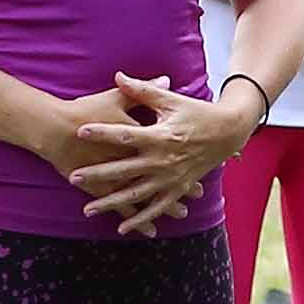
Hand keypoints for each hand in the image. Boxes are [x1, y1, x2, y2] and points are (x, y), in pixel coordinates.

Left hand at [60, 73, 252, 229]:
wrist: (229, 132)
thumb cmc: (197, 113)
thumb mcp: (171, 101)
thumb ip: (143, 90)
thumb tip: (118, 75)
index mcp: (159, 136)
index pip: (125, 135)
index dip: (102, 132)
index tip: (80, 131)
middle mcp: (163, 160)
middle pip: (125, 169)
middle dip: (98, 174)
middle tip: (74, 177)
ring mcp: (171, 178)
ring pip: (136, 194)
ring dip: (111, 203)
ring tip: (88, 209)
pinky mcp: (178, 189)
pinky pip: (157, 207)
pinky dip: (140, 219)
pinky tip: (121, 227)